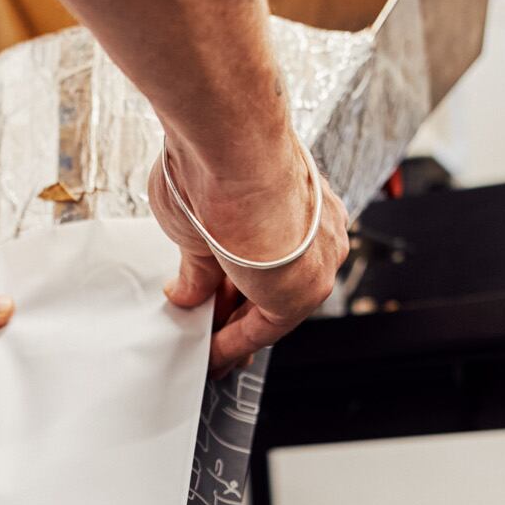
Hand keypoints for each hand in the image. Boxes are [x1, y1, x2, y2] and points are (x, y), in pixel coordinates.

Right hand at [148, 137, 348, 374]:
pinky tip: (211, 356)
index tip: (214, 303)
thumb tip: (186, 292)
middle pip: (272, 283)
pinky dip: (236, 344)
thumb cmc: (216, 162)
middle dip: (234, 311)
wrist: (232, 148)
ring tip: (203, 350)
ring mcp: (317, 257)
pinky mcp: (306, 288)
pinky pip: (267, 328)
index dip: (236, 283)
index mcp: (295, 202)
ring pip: (272, 306)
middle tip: (208, 335)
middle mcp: (315, 230)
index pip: (268, 254)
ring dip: (234, 330)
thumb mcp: (195, 222)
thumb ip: (197, 266)